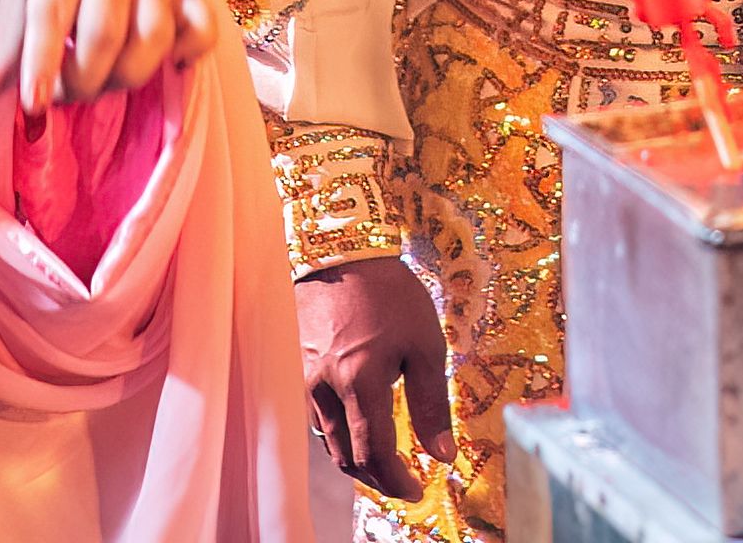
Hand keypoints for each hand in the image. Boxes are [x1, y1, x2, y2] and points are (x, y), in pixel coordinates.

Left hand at [0, 0, 218, 117]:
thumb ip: (5, 34)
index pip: (51, 15)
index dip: (41, 65)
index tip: (33, 105)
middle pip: (103, 37)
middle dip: (80, 82)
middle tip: (60, 93)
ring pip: (150, 41)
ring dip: (121, 79)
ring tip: (95, 81)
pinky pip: (199, 27)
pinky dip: (189, 52)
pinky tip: (171, 67)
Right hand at [297, 254, 453, 501]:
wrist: (341, 252)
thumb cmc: (389, 293)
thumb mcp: (425, 344)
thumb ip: (432, 403)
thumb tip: (441, 454)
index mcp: (360, 384)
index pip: (374, 454)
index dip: (395, 480)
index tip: (416, 491)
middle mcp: (326, 390)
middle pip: (348, 457)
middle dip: (376, 479)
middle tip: (402, 484)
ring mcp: (308, 381)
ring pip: (330, 440)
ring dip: (357, 460)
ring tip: (384, 462)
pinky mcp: (301, 369)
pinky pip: (320, 418)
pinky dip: (342, 435)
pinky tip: (359, 428)